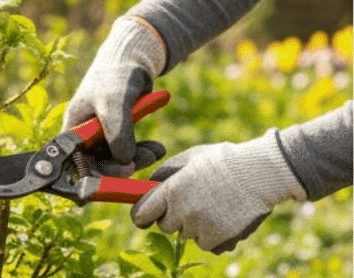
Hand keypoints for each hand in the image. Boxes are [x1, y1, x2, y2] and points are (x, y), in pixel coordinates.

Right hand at [63, 16, 165, 163]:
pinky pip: (128, 152)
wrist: (133, 59)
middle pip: (96, 165)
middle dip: (118, 168)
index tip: (115, 178)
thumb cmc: (115, 77)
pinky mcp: (117, 133)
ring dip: (136, 159)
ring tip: (156, 151)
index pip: (75, 162)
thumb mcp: (114, 104)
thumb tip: (125, 162)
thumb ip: (118, 133)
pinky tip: (158, 148)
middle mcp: (83, 135)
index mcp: (72, 128)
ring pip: (115, 160)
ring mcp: (100, 135)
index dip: (92, 176)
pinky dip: (143, 152)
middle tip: (137, 165)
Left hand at [132, 130, 306, 252]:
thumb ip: (164, 175)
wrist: (260, 173)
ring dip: (195, 226)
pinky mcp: (220, 239)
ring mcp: (202, 228)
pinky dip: (214, 236)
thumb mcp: (187, 158)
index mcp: (171, 190)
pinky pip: (207, 245)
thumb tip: (148, 188)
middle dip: (173, 217)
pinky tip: (225, 218)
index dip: (142, 215)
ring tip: (214, 205)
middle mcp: (183, 212)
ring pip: (187, 235)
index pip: (141, 214)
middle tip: (192, 202)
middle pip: (165, 226)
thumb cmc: (222, 161)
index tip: (145, 215)